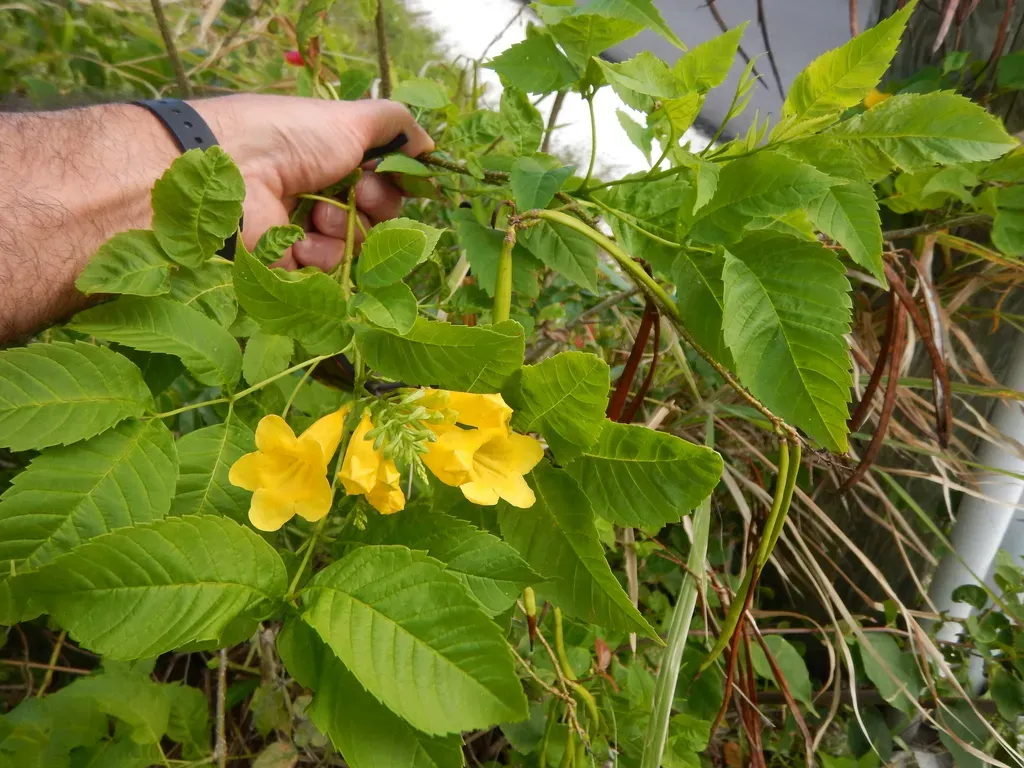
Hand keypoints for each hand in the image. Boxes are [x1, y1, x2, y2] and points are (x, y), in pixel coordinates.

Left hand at [192, 94, 433, 270]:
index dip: (392, 181)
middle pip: (377, 217)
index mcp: (334, 159)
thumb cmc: (289, 136)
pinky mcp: (290, 263)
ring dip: (343, 231)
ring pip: (357, 247)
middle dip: (374, 205)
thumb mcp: (351, 119)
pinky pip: (328, 271)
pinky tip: (296, 240)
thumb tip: (428, 144)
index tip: (388, 171)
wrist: (231, 170)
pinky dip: (316, 254)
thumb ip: (395, 125)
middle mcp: (322, 194)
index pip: (384, 182)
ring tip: (316, 216)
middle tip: (356, 191)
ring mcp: (305, 231)